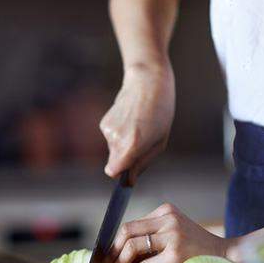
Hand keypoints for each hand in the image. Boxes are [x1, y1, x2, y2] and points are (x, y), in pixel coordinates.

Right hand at [100, 63, 174, 182]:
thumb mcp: (159, 142)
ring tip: (139, 126)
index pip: (114, 171)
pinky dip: (120, 133)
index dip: (121, 175)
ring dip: (125, 143)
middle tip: (143, 142)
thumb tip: (129, 181)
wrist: (147, 81)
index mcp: (132, 144)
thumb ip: (142, 164)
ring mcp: (108, 130)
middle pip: (115, 162)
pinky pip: (111, 138)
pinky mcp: (104, 123)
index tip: (128, 174)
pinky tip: (130, 119)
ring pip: (114, 149)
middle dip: (126, 159)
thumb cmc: (160, 111)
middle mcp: (116, 138)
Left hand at [105, 203, 235, 262]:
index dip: (114, 240)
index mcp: (165, 210)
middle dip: (113, 250)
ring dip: (119, 262)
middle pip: (127, 231)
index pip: (131, 224)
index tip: (107, 254)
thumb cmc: (195, 247)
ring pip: (133, 245)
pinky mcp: (176, 254)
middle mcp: (168, 219)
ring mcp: (173, 235)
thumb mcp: (172, 232)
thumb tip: (117, 252)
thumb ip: (150, 237)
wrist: (224, 254)